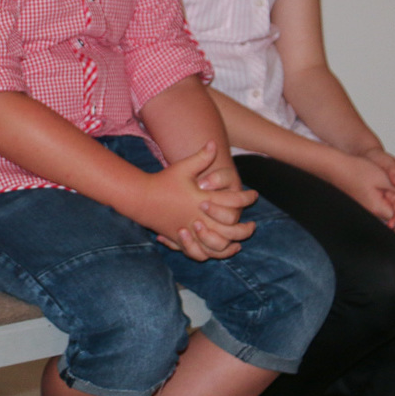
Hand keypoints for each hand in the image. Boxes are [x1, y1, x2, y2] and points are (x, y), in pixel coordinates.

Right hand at [130, 142, 257, 260]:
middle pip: (231, 229)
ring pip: (218, 244)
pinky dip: (214, 253)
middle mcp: (199, 219)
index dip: (247, 198)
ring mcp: (191, 232)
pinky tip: (221, 249)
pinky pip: (202, 253)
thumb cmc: (163, 182)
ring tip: (240, 241)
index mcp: (202, 200)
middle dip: (245, 228)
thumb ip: (201, 157)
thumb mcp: (182, 168)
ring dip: (232, 244)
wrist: (140, 198)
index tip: (254, 195)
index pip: (233, 201)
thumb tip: (214, 142)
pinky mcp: (182, 240)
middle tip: (253, 224)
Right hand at [324, 148, 394, 240]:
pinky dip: (388, 218)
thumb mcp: (383, 177)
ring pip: (386, 222)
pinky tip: (392, 216)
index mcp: (378, 208)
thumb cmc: (355, 169)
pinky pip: (378, 217)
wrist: (332, 167)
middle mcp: (370, 213)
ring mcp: (364, 211)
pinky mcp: (361, 206)